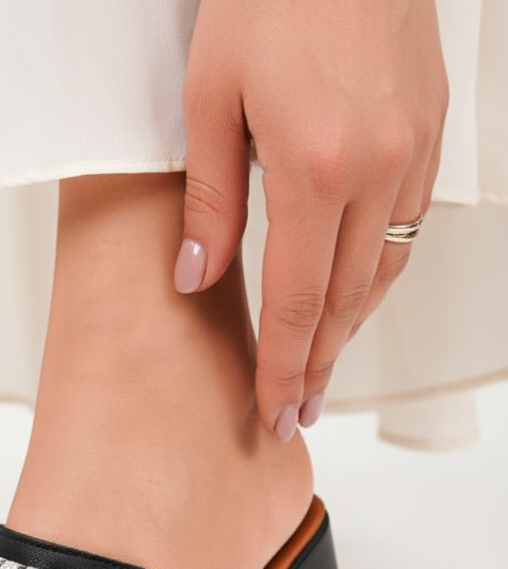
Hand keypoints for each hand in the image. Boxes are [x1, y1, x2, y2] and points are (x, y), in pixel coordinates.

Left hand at [174, 0, 447, 437]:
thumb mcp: (208, 98)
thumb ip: (208, 200)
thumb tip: (197, 279)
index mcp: (315, 165)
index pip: (295, 302)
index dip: (282, 368)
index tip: (274, 412)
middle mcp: (376, 167)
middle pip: (343, 302)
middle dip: (315, 367)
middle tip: (295, 414)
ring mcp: (410, 151)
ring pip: (380, 274)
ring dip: (347, 331)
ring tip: (317, 372)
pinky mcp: (427, 134)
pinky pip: (403, 232)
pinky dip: (374, 279)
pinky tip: (352, 300)